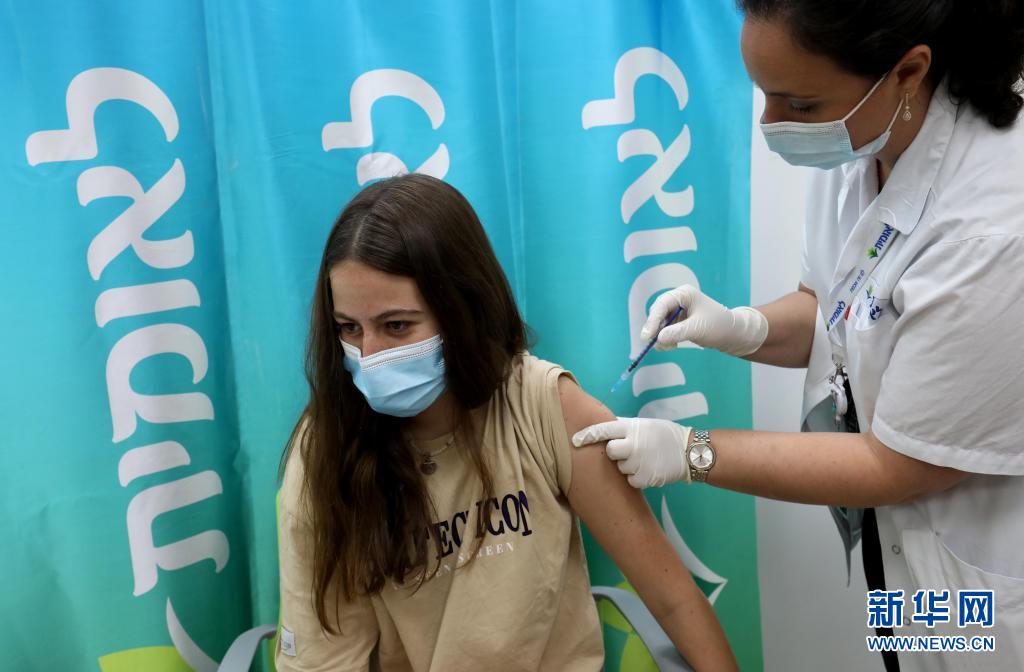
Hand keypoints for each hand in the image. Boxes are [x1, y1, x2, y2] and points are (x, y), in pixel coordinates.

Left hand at [572, 417, 691, 487]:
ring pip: (620, 468)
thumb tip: (600, 427)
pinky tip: (647, 470)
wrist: (688, 451)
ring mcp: (640, 461)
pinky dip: (636, 477)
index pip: (604, 429)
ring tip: (643, 460)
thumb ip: (623, 426)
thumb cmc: (662, 435)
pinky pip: (630, 480)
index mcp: (632, 427)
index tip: (574, 440)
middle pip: (610, 451)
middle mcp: (634, 443)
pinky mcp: (646, 477)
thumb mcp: (643, 424)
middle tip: (626, 451)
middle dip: (615, 453)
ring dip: (627, 466)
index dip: (587, 435)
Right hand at [641, 284, 767, 355]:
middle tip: (652, 343)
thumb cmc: (719, 326)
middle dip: (655, 329)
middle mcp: (679, 300)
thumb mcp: (697, 329)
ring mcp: (679, 311)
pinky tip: (671, 346)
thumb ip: (677, 333)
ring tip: (668, 347)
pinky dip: (665, 339)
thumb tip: (658, 339)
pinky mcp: (680, 322)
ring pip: (660, 323)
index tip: (647, 336)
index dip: (652, 320)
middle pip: (658, 313)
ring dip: (660, 336)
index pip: (662, 304)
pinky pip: (666, 329)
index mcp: (684, 294)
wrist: (733, 335)